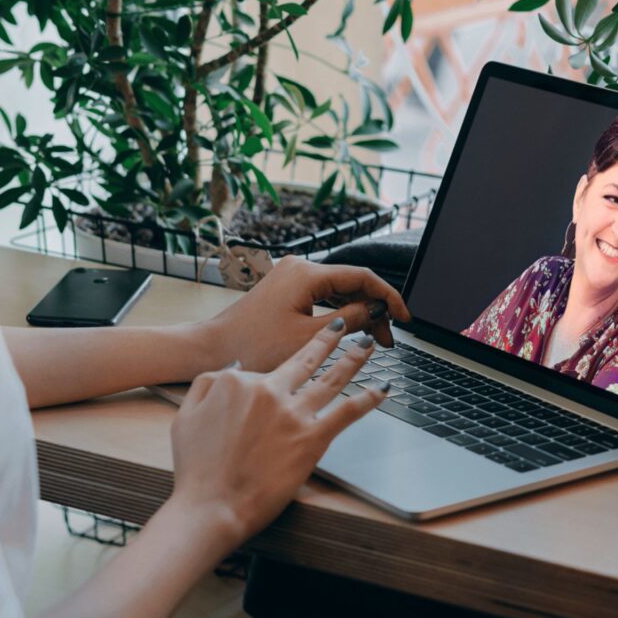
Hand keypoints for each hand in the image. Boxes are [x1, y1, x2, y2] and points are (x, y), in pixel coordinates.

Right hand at [169, 317, 385, 543]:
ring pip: (332, 378)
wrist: (211, 507)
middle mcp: (269, 391)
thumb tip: (234, 369)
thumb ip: (207, 385)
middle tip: (342, 327)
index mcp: (238, 382)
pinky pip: (347, 412)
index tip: (281, 377)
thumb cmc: (196, 470)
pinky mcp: (312, 439)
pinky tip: (383, 389)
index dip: (272, 378)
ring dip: (353, 358)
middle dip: (328, 339)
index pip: (265, 370)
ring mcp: (293, 414)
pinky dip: (368, 398)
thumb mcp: (185, 416)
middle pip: (306, 359)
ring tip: (368, 345)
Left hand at [200, 256, 410, 373]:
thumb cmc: (253, 346)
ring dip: (359, 312)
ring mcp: (292, 278)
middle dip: (375, 309)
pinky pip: (323, 296)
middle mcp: (300, 268)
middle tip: (388, 339)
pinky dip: (340, 313)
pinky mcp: (286, 290)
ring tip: (375, 339)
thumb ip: (349, 320)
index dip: (388, 297)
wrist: (212, 349)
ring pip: (339, 290)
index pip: (362, 277)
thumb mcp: (309, 338)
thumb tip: (376, 311)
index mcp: (307, 273)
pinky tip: (352, 331)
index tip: (405, 317)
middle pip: (352, 283)